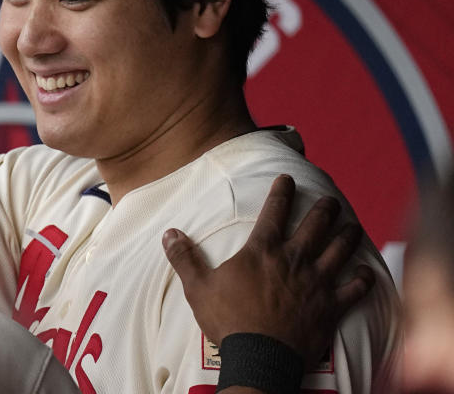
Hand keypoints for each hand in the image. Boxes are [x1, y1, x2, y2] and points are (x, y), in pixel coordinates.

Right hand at [162, 174, 373, 364]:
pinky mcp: (330, 306)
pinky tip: (366, 272)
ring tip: (352, 225)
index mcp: (263, 251)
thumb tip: (169, 233)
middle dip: (324, 208)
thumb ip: (184, 258)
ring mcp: (315, 282)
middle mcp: (294, 259)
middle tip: (330, 199)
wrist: (260, 358)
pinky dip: (362, 279)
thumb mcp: (197, 287)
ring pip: (339, 250)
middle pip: (315, 225)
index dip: (282, 192)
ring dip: (347, 235)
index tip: (287, 178)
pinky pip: (354, 289)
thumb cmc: (228, 321)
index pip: (274, 211)